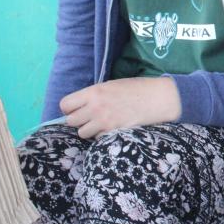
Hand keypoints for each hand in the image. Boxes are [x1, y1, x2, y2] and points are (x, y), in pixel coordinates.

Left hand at [60, 77, 181, 138]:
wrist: (158, 98)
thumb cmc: (136, 89)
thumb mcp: (111, 85)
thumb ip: (94, 95)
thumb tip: (81, 105)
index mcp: (93, 92)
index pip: (65, 105)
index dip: (70, 109)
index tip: (77, 109)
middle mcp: (95, 107)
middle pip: (70, 121)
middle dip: (79, 120)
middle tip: (89, 118)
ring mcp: (104, 122)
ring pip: (82, 133)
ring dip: (89, 130)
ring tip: (100, 125)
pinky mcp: (114, 132)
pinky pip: (98, 138)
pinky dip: (102, 136)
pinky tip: (112, 129)